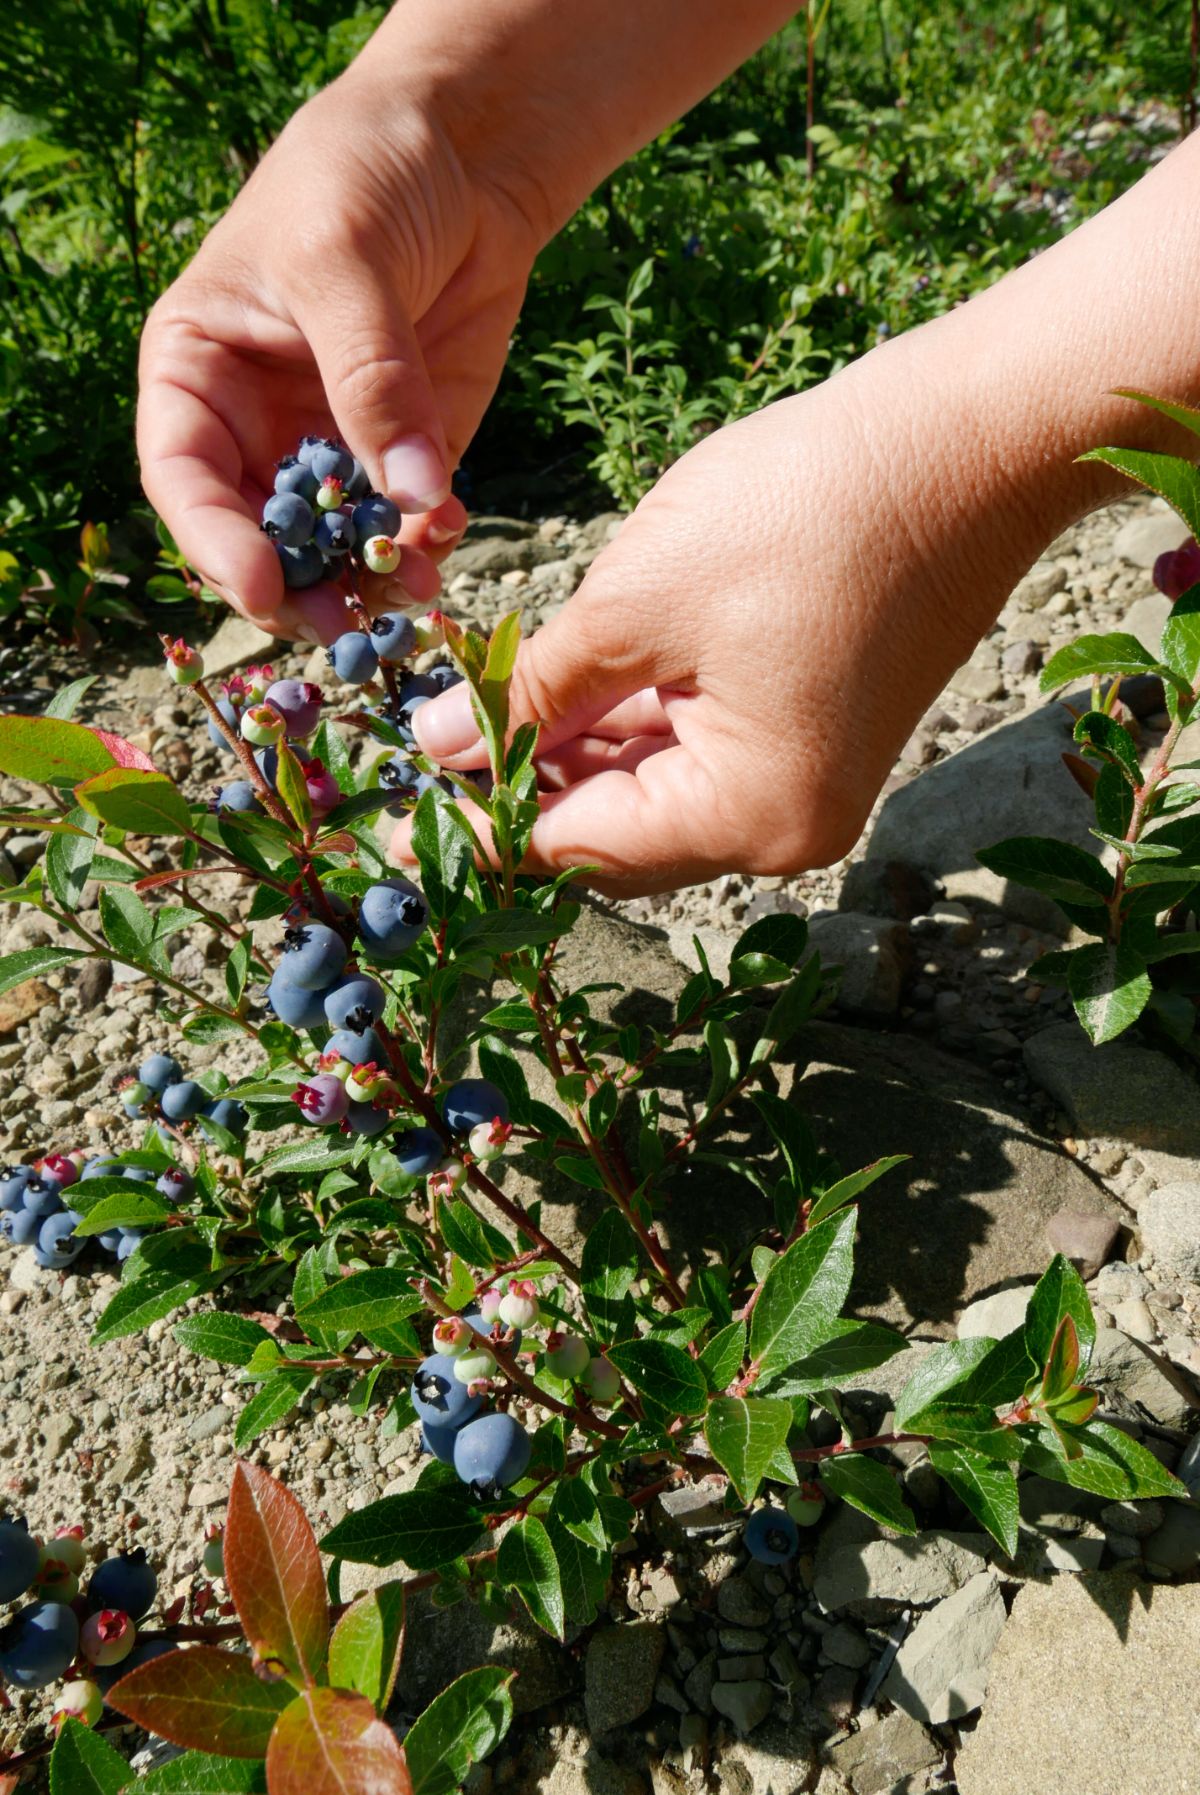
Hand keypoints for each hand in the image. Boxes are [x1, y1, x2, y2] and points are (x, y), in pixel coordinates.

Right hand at [137, 72, 541, 641]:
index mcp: (197, 370)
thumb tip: (408, 498)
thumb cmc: (361, 175)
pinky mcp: (406, 451)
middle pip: (260, 532)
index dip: (216, 541)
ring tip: (411, 601)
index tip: (264, 588)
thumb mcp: (345, 259)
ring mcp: (333, 444)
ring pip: (334, 543)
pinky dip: (423, 544)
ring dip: (367, 581)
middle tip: (346, 628)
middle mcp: (255, 423)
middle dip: (300, 585)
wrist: (459, 151)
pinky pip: (406, 521)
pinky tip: (446, 540)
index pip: (184, 475)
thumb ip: (370, 379)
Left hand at [388, 333, 1067, 894]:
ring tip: (473, 711)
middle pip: (615, 831)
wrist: (959, 441)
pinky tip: (552, 688)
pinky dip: (624, 722)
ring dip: (565, 751)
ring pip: (650, 788)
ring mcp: (806, 781)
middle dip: (518, 788)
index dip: (482, 830)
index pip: (580, 848)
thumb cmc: (802, 513)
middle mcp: (783, 825)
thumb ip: (533, 691)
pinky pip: (694, 748)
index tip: (394, 823)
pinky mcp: (813, 730)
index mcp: (749, 815)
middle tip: (421, 754)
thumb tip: (440, 748)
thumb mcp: (635, 606)